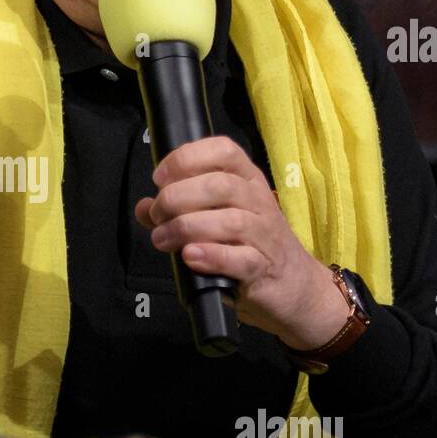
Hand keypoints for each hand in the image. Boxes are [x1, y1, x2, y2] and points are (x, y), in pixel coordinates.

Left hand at [133, 135, 349, 349]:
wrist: (293, 286)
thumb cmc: (248, 246)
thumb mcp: (214, 220)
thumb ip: (176, 212)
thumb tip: (143, 207)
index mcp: (246, 180)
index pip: (223, 151)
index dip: (187, 158)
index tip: (160, 178)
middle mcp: (258, 201)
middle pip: (220, 186)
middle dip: (178, 198)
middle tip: (157, 216)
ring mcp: (265, 235)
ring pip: (229, 221)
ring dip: (187, 228)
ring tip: (163, 240)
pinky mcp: (264, 268)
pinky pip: (241, 258)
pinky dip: (212, 256)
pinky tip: (191, 256)